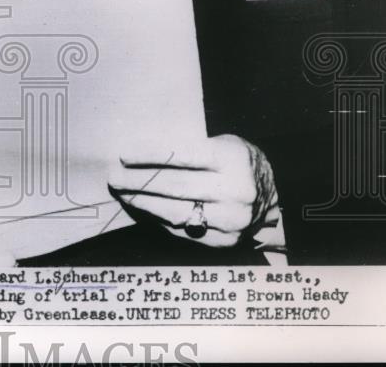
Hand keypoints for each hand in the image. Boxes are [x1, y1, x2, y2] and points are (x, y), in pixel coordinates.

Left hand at [107, 135, 277, 247]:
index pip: (183, 156)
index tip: (123, 155)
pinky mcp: (222, 241)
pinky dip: (156, 218)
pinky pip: (180, 229)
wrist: (273, 198)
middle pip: (175, 186)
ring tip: (121, 193)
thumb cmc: (238, 163)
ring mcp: (229, 220)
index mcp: (233, 159)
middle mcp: (234, 192)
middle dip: (139, 182)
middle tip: (113, 177)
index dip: (150, 156)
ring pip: (175, 211)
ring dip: (142, 202)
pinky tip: (140, 208)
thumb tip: (140, 155)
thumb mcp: (223, 144)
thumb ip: (190, 149)